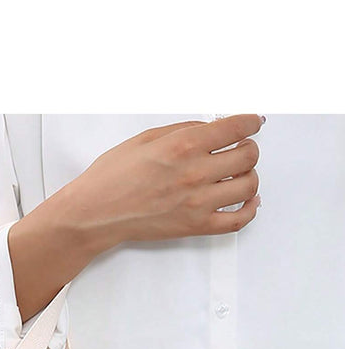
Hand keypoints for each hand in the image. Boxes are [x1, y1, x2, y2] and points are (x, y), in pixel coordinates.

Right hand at [62, 113, 262, 244]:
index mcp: (182, 145)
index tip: (253, 122)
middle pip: (247, 156)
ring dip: (250, 176)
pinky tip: (250, 201)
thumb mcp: (146, 138)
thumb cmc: (113, 177)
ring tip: (240, 174)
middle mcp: (194, 173)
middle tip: (242, 148)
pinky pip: (238, 221)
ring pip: (248, 185)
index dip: (250, 122)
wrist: (95, 212)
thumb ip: (184, 130)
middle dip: (248, 148)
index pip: (235, 128)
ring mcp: (197, 202)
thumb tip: (213, 128)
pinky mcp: (195, 226)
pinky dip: (250, 209)